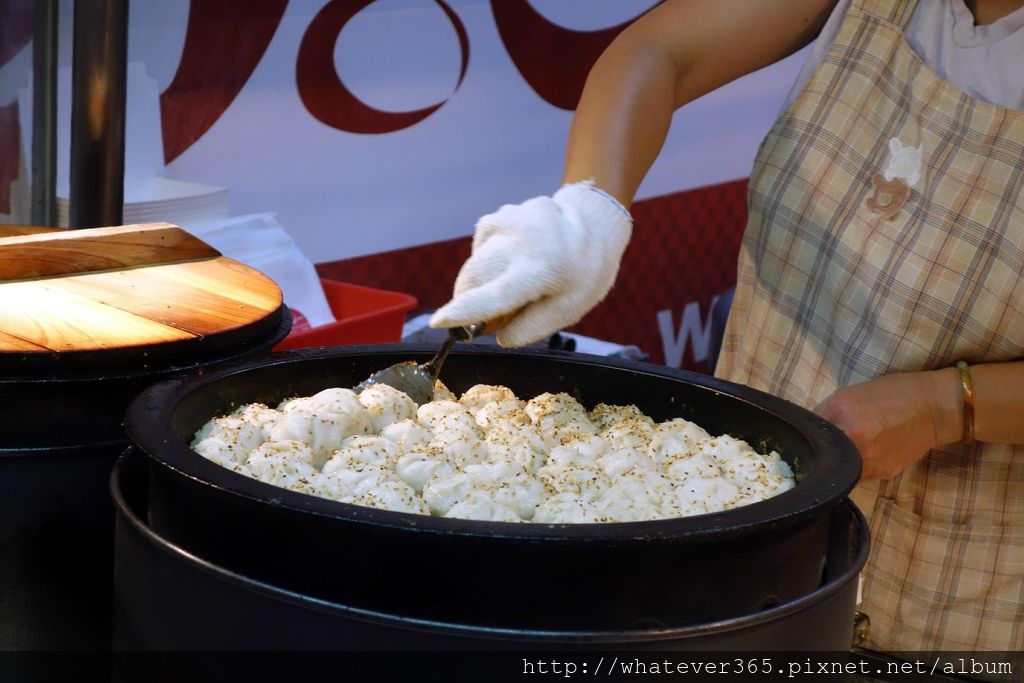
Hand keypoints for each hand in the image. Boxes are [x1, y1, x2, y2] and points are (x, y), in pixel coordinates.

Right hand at [429, 181, 631, 346]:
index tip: (439, 322)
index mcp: (543, 270)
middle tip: (487, 317)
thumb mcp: (568, 310)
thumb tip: (493, 335)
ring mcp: (509, 221)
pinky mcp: (501, 215)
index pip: (495, 296)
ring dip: (483, 280)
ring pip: (476, 263)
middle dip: (469, 300)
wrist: (594, 221)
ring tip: (516, 280)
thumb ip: (529, 327)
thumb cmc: (583, 274)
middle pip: (473, 278)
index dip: (464, 312)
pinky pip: (483, 248)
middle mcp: (521, 241)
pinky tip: (516, 258)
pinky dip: (492, 260)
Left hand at [814, 369, 962, 480]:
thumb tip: (806, 431)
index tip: (805, 435)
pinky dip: (855, 465)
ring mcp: (870, 465)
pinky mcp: (883, 475)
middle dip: (821, 451)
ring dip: (838, 461)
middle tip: (823, 442)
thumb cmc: (890, 393)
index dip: (805, 437)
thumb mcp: (847, 394)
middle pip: (823, 457)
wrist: (934, 408)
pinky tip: (863, 452)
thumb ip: (823, 414)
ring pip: (840, 470)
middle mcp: (855, 447)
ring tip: (845, 447)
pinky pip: (858, 474)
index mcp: (843, 421)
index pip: (810, 437)